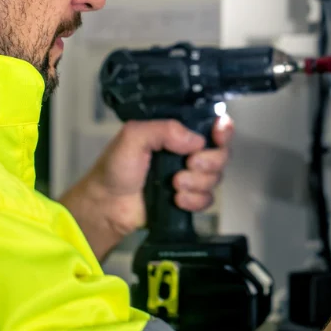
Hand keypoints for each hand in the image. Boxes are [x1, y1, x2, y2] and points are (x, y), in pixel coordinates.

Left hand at [83, 116, 233, 238]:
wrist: (106, 206)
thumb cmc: (114, 168)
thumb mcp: (133, 136)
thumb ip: (164, 130)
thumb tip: (196, 140)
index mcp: (178, 132)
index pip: (212, 124)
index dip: (223, 129)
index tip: (218, 134)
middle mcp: (188, 152)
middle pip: (222, 152)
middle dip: (210, 160)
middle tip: (190, 164)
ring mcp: (191, 176)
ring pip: (216, 177)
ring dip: (197, 182)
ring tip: (175, 184)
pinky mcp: (190, 198)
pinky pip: (208, 199)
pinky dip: (195, 200)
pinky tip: (177, 199)